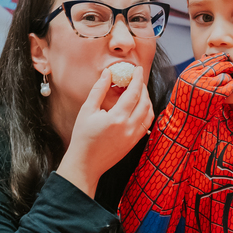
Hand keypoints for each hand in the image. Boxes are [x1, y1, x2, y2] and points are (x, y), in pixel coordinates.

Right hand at [57, 66, 153, 196]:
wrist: (86, 164)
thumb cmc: (83, 137)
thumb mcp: (87, 110)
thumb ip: (98, 90)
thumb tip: (108, 73)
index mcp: (117, 118)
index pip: (133, 93)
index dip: (137, 79)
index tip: (137, 69)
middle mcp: (129, 127)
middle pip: (145, 102)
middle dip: (143, 87)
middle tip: (137, 78)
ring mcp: (134, 136)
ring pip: (149, 113)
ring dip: (147, 100)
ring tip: (139, 92)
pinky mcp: (134, 142)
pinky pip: (146, 124)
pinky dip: (146, 112)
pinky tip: (139, 107)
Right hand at [173, 53, 232, 117]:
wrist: (183, 121)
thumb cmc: (183, 102)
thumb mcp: (184, 82)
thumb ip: (194, 70)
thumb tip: (206, 55)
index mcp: (188, 73)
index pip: (206, 60)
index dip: (218, 57)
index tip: (225, 56)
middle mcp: (197, 78)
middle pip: (217, 65)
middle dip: (227, 64)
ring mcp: (207, 87)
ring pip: (225, 75)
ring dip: (230, 77)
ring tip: (231, 79)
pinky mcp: (216, 96)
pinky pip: (231, 85)